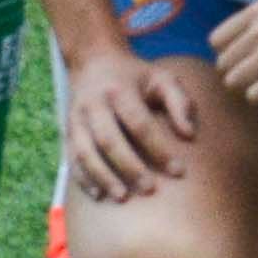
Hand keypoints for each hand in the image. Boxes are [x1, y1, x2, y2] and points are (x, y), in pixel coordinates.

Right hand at [62, 45, 212, 204]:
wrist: (93, 60)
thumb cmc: (136, 75)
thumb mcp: (162, 79)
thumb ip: (180, 103)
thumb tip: (190, 135)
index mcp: (120, 90)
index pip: (140, 124)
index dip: (159, 148)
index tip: (179, 171)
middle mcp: (94, 104)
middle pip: (109, 140)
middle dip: (129, 167)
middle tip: (150, 189)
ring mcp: (76, 119)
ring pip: (85, 152)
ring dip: (103, 177)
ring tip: (122, 197)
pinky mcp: (67, 131)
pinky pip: (72, 158)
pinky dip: (84, 178)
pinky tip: (98, 194)